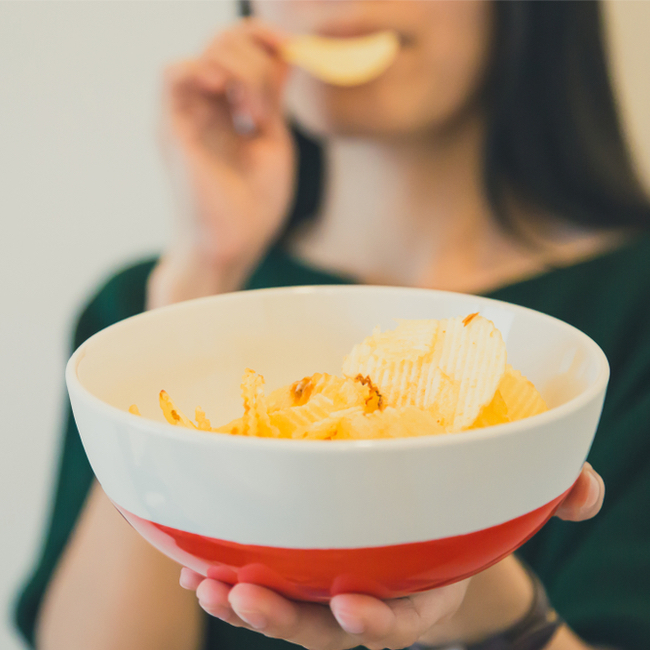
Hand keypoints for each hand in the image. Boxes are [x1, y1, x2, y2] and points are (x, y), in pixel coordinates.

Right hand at [149, 18, 295, 306]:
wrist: (232, 246)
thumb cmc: (253, 207)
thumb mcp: (274, 142)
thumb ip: (274, 99)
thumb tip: (286, 54)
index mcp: (229, 110)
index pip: (239, 50)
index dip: (264, 37)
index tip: (292, 49)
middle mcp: (205, 107)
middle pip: (223, 42)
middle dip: (258, 57)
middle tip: (269, 108)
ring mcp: (187, 115)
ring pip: (206, 52)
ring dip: (242, 72)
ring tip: (254, 117)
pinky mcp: (171, 128)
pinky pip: (172, 75)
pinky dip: (201, 70)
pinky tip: (225, 94)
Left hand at [179, 462, 604, 649]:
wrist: (435, 530)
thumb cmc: (469, 520)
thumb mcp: (508, 509)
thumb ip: (550, 495)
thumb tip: (589, 494)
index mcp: (424, 586)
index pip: (403, 619)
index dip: (379, 621)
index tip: (351, 607)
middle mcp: (374, 591)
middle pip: (327, 624)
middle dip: (286, 620)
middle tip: (244, 599)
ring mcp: (335, 579)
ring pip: (286, 606)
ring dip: (243, 599)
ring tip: (206, 585)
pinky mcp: (305, 560)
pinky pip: (264, 575)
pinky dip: (228, 571)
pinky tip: (195, 561)